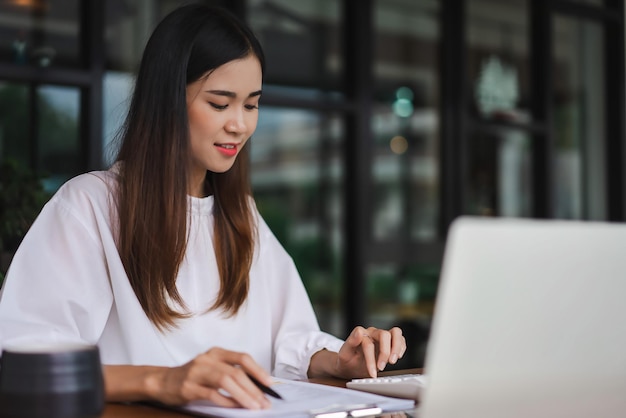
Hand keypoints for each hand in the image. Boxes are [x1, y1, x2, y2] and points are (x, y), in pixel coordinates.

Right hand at [148, 347, 272, 408]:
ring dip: (243, 395)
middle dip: (253, 388)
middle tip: (264, 402)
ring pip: (225, 381)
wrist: (163, 381)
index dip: (258, 370)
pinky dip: (226, 401)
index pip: (242, 358)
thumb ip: (231, 373)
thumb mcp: (212, 368)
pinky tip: (235, 407)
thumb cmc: (192, 376)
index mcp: (216, 352)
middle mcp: (207, 359)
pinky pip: (211, 394)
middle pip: (236, 372)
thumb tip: (257, 387)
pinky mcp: (188, 386)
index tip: (270, 384)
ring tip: (253, 406)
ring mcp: (197, 372)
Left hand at [335, 326, 405, 378]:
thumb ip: (350, 342)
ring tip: (392, 361)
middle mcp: (372, 332)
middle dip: (385, 352)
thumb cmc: (347, 361)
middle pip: (384, 334)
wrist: (350, 366)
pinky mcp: (390, 341)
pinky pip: (400, 339)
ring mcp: (382, 336)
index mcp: (360, 334)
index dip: (370, 359)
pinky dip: (401, 347)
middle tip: (382, 367)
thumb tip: (360, 332)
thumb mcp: (344, 355)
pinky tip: (397, 357)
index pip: (368, 343)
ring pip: (395, 333)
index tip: (372, 372)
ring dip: (396, 348)